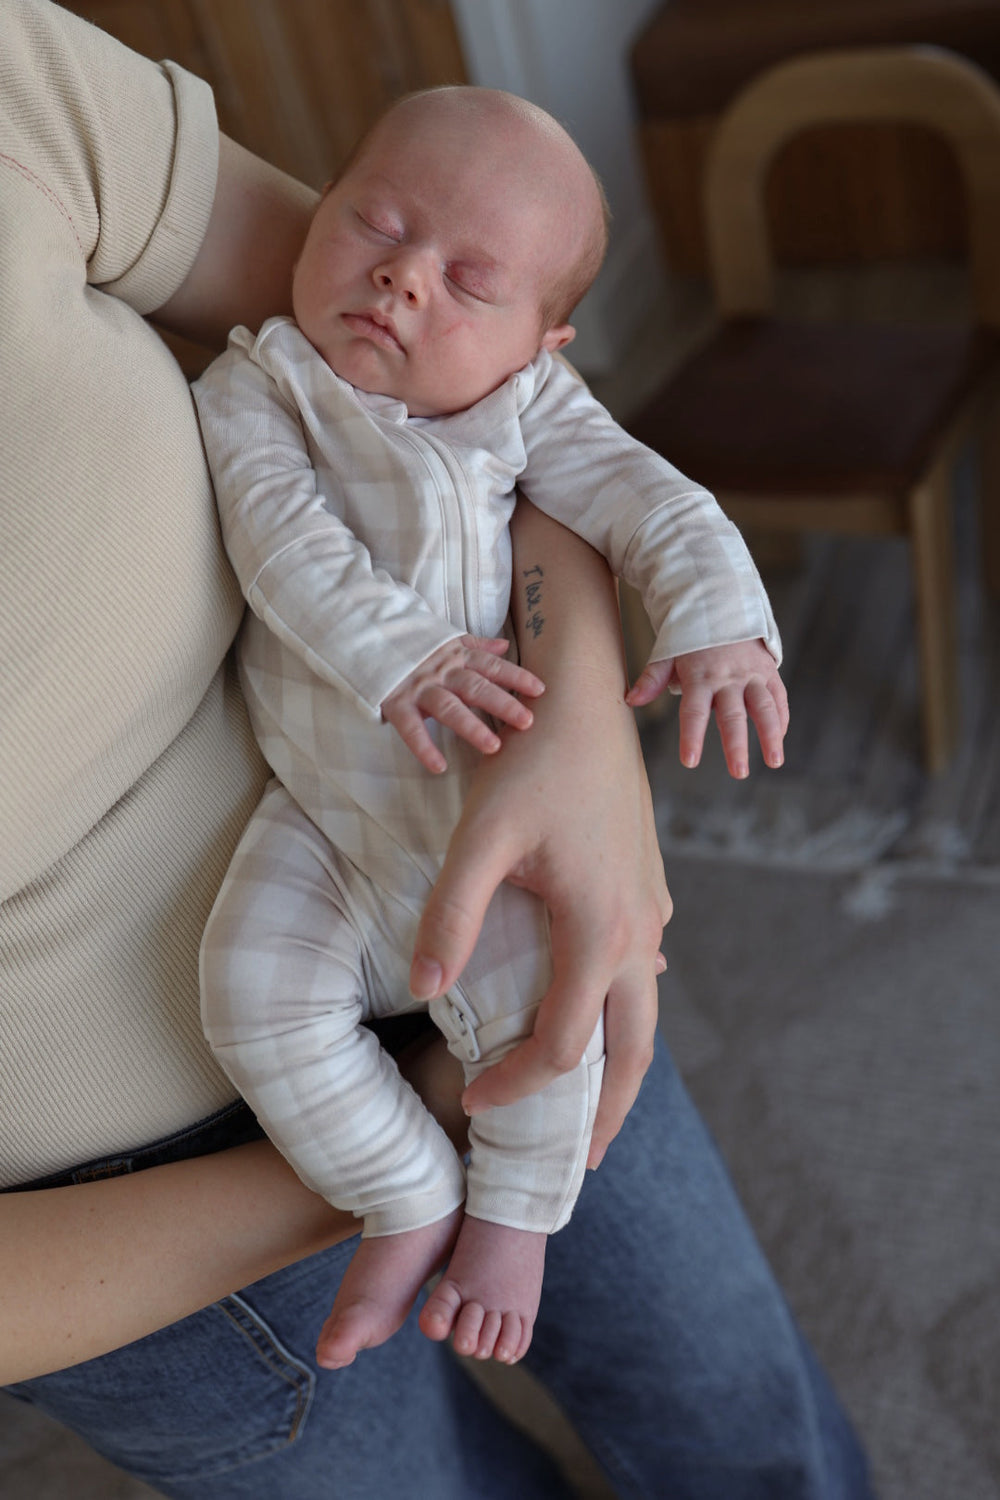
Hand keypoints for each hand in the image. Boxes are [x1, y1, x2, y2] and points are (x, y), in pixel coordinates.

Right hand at [381, 635, 544, 773]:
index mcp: (456, 657)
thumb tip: (505, 645)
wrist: (368, 637)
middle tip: (527, 722)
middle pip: (476, 687)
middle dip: (503, 704)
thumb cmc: (415, 646)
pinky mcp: (396, 703)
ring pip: (449, 708)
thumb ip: (476, 646)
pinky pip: (411, 728)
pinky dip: (424, 747)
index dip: (515, 677)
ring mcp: (418, 687)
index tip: (540, 690)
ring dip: (472, 727)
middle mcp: (441, 672)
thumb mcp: (446, 640)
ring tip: (493, 747)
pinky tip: (438, 766)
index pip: (491, 666)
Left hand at [409, 667, 671, 1168]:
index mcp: (601, 929)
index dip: (520, 1086)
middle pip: (636, 1050)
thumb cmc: (531, 762)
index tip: (474, 1099)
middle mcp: (640, 931)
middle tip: (578, 1160)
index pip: (565, 1043)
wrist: (584, 701)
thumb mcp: (481, 836)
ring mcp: (651, 911)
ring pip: (648, 1012)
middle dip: (606, 1110)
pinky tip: (601, 1013)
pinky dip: (626, 1013)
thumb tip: (427, 990)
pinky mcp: (648, 889)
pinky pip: (645, 971)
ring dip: (621, 1063)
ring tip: (591, 1104)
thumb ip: (451, 914)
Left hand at [626, 639, 787, 778]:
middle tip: (738, 773)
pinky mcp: (768, 670)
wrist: (721, 603)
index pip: (694, 712)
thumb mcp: (667, 653)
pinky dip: (781, 718)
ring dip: (771, 735)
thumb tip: (630, 700)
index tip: (690, 761)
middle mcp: (727, 677)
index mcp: (700, 676)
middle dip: (736, 746)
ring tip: (774, 762)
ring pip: (765, 707)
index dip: (692, 737)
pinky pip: (779, 697)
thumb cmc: (690, 636)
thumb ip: (652, 679)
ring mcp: (751, 674)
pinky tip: (779, 739)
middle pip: (733, 715)